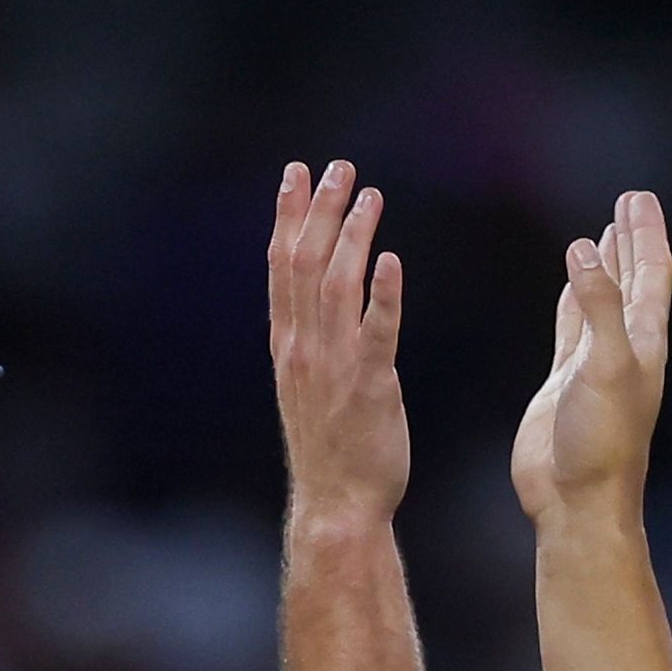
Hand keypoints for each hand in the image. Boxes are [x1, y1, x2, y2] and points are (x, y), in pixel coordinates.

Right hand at [269, 161, 408, 528]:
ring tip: (369, 195)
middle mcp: (305, 348)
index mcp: (289, 345)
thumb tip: (318, 302)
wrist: (337, 504)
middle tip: (337, 167)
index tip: (296, 174)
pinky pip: (375, 333)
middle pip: (306, 265)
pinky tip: (389, 259)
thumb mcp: (308, 385)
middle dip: (320, 211)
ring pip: (337, 287)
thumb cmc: (331, 448)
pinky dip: (380, 295)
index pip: (282, 267)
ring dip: (351, 237)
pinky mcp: (370, 387)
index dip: (289, 216)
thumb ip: (312, 340)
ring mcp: (334, 367)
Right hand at [509, 189, 671, 520]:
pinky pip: (572, 326)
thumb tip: (583, 249)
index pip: (651, 274)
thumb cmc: (602, 441)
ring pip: (604, 299)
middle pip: (633, 279)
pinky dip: (573, 299)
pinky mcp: (566, 380)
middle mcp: (626, 347)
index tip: (638, 197)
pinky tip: (571, 284)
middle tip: (629, 201)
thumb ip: (596, 307)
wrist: (576, 499)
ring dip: (606, 265)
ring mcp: (595, 363)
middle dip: (631, 239)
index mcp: (645, 341)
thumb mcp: (605, 366)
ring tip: (603, 233)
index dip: (646, 234)